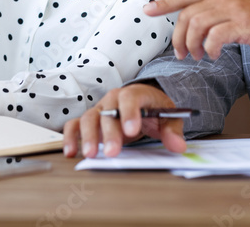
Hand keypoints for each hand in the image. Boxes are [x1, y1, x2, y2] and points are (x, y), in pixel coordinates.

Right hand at [62, 84, 185, 158]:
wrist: (144, 104)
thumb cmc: (155, 109)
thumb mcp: (169, 118)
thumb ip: (173, 131)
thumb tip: (178, 146)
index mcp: (135, 93)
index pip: (130, 98)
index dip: (129, 113)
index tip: (132, 131)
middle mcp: (113, 99)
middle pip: (107, 112)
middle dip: (109, 133)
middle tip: (112, 152)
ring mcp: (99, 109)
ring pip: (89, 118)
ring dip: (88, 136)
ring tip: (90, 155)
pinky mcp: (89, 121)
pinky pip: (75, 125)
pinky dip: (70, 137)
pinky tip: (71, 152)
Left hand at [144, 0, 249, 60]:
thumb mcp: (236, 7)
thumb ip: (215, 12)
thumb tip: (193, 28)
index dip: (164, 3)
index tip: (148, 10)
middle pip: (187, 15)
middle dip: (179, 37)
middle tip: (182, 54)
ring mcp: (233, 9)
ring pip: (197, 24)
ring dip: (193, 45)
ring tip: (199, 56)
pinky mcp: (243, 24)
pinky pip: (216, 36)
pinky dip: (210, 48)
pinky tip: (214, 55)